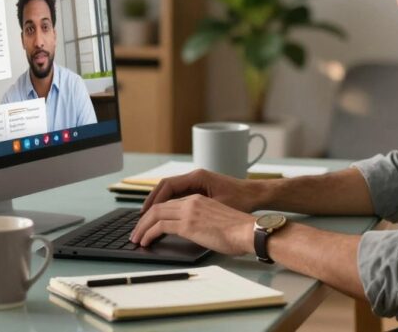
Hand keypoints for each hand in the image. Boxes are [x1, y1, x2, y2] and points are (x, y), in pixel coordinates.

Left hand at [130, 194, 255, 254]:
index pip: (170, 203)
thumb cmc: (239, 230)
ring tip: (136, 239)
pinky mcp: (188, 224)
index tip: (148, 224)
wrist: (248, 230)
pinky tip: (145, 241)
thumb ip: (202, 222)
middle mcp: (192, 201)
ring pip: (155, 215)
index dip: (156, 213)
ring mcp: (189, 211)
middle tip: (136, 232)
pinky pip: (160, 226)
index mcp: (199, 199)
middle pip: (159, 207)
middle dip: (144, 220)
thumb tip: (195, 234)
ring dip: (142, 227)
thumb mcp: (217, 220)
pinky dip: (149, 233)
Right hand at [140, 169, 261, 214]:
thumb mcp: (218, 206)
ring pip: (170, 193)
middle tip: (140, 220)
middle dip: (151, 204)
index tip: (144, 214)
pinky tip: (163, 217)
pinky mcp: (200, 191)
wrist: (256, 195)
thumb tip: (174, 220)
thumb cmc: (242, 200)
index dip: (153, 201)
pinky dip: (168, 206)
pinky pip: (178, 197)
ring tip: (146, 220)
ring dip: (158, 205)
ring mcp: (197, 184)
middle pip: (165, 188)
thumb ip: (196, 212)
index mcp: (197, 178)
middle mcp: (195, 178)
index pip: (167, 186)